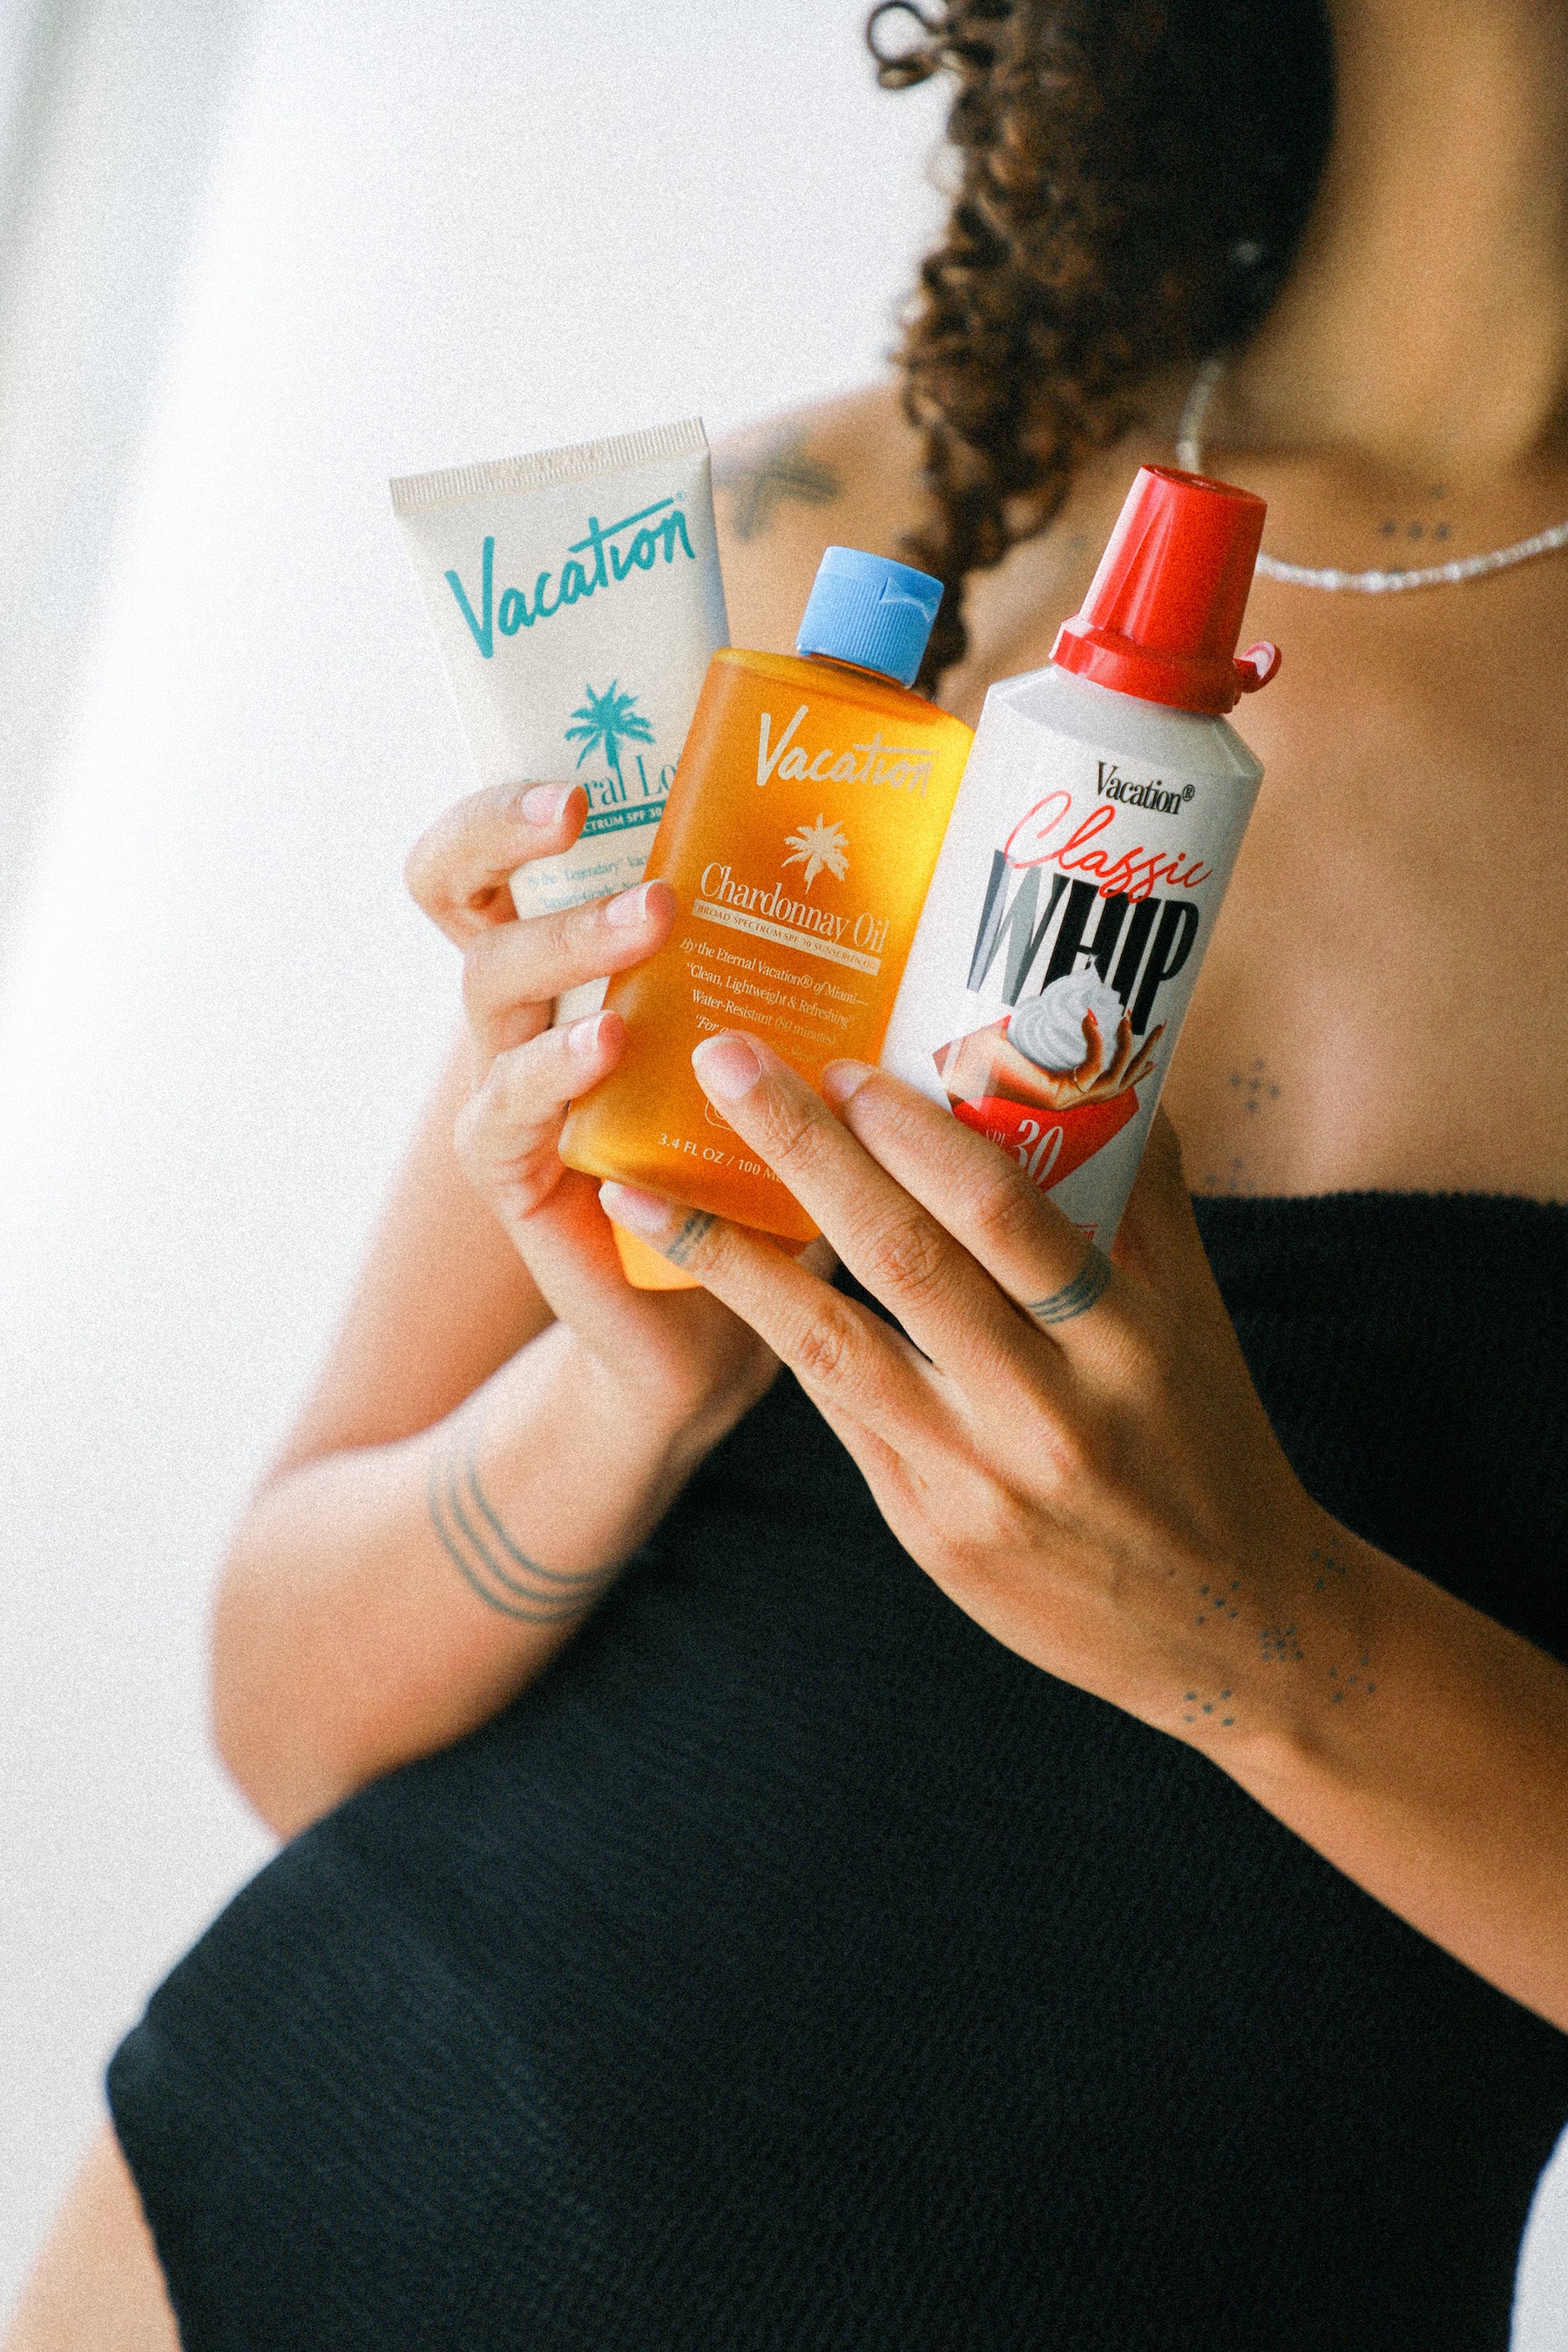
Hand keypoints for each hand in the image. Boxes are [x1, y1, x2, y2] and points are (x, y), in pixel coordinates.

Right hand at [403, 786, 780, 1437]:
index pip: (508, 851)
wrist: (725, 1327)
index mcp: (585, 959)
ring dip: (568, 943)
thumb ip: (826, 958)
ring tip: (651, 922)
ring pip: (489, 988)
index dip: (513, 800)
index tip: (582, 769)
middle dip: (499, 834)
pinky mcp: (517, 1175)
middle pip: (459, 893)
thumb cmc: (765, 1163)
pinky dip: (554, 1073)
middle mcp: (529, 1010)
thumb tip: (941, 839)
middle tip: (577, 805)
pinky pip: (507, 1111)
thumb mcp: (794, 1045)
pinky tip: (607, 1051)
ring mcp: (511, 1089)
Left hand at [602, 1034, 1338, 1754]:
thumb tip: (1104, 1049)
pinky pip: (840, 1411)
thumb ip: (1141, 1193)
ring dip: (730, 1259)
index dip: (918, 1134)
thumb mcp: (1196, 1317)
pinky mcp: (927, 1530)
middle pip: (904, 1261)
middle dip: (805, 1152)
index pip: (1007, 1215)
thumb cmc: (1206, 1439)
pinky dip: (778, 1333)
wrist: (1225, 1626)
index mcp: (1125, 1341)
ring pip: (832, 1348)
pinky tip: (712, 1273)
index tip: (845, 1062)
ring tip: (643, 1190)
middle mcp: (1047, 1410)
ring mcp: (977, 1478)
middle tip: (725, 1061)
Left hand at [936, 1010, 1163, 1112]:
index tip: (1152, 1047)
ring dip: (1126, 1045)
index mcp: (1063, 1093)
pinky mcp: (1056, 1099)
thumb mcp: (1015, 1036)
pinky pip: (1092, 1070)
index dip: (1136, 1068)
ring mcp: (1064, 1104)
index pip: (1111, 1085)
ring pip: (1114, 1078)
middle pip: (1122, 1084)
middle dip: (1143, 1055)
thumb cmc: (976, 1054)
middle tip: (1159, 1027)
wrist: (951, 1070)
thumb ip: (1034, 1023)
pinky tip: (1091, 1017)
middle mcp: (1068, 1103)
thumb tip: (1052, 989)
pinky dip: (1097, 1041)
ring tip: (1126, 1015)